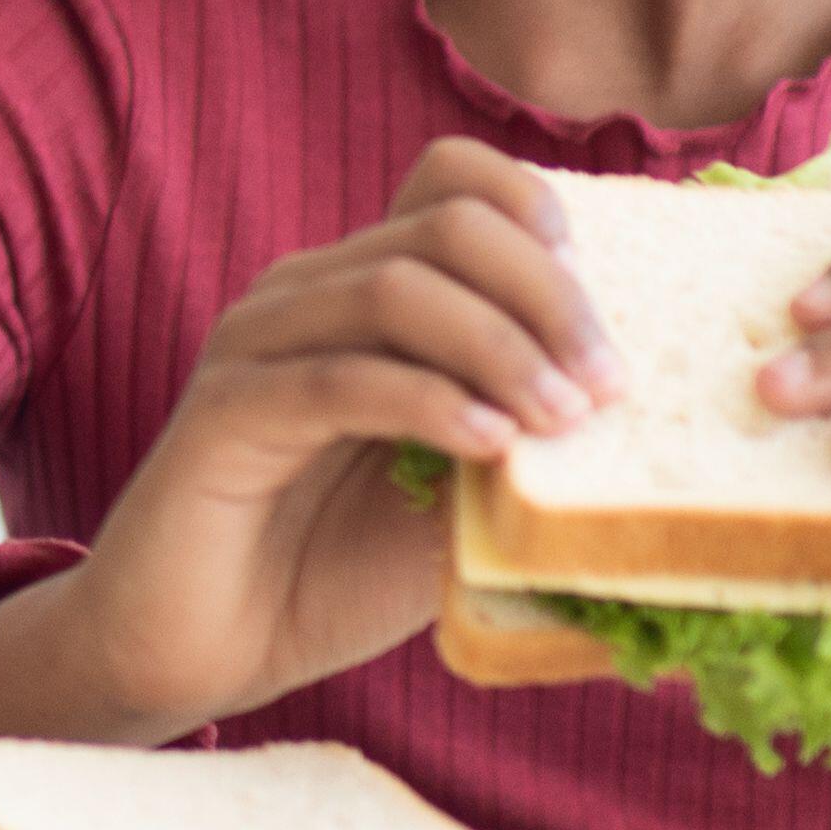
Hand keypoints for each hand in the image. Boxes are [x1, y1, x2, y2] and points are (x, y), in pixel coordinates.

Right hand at [0, 136, 622, 742]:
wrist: (195, 649)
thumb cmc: (327, 570)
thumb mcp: (455, 498)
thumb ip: (520, 441)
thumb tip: (636, 420)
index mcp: (362, 291)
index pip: (451, 180)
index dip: (537, 213)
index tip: (608, 308)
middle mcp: (306, 293)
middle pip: (447, 224)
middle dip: (550, 294)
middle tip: (609, 385)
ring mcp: (259, 344)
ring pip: (396, 286)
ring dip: (501, 347)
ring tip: (563, 423)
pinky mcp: (227, 411)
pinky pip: (340, 379)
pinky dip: (430, 403)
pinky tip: (488, 448)